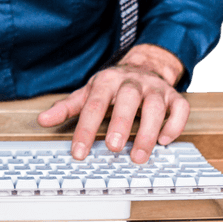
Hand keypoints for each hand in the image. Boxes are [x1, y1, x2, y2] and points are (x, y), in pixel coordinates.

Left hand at [36, 44, 188, 163]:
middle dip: (122, 123)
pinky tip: (164, 140)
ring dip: (149, 131)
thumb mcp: (88, 92)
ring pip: (156, 106)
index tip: (78, 152)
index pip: (95, 104)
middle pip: (128, 99)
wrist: (145, 66)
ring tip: (138, 156)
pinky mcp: (174, 96)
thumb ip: (67, 107)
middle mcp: (133, 82)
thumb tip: (42, 120)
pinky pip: (179, 108)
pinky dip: (174, 125)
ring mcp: (155, 88)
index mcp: (107, 81)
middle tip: (113, 148)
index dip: (86, 128)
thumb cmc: (113, 86)